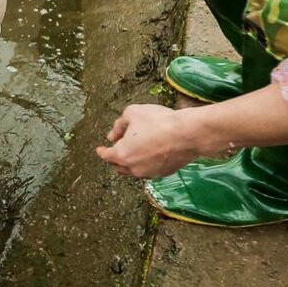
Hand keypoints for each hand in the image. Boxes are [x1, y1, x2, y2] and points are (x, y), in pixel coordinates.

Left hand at [96, 104, 217, 178]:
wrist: (187, 134)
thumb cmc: (159, 122)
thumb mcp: (132, 113)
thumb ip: (119, 124)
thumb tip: (112, 135)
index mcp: (122, 155)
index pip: (106, 156)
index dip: (101, 151)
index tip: (100, 149)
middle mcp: (134, 168)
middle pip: (118, 166)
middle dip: (115, 158)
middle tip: (118, 148)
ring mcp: (150, 173)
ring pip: (134, 170)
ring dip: (131, 162)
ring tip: (135, 149)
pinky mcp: (164, 173)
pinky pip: (150, 170)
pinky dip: (146, 163)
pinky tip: (151, 153)